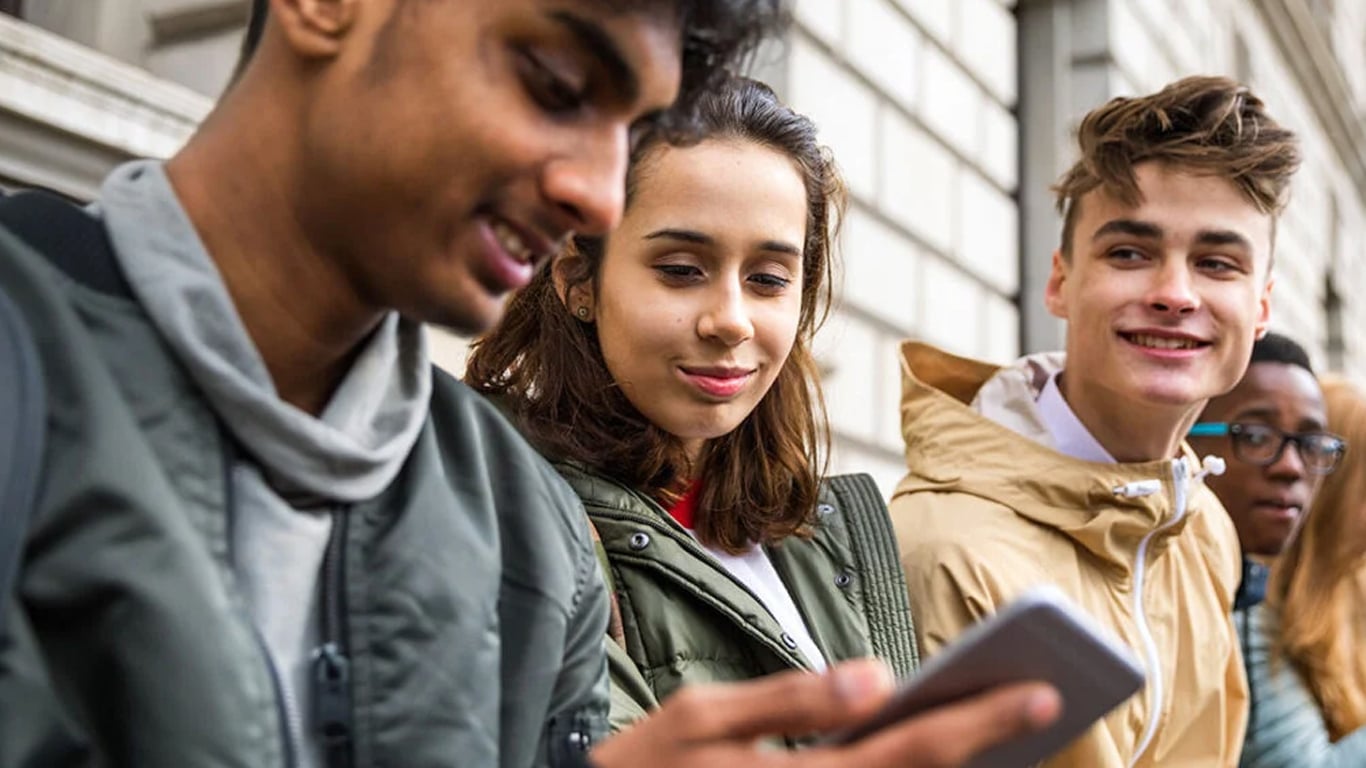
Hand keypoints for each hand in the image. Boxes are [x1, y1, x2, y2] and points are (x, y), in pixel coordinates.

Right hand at [589, 658, 1060, 767]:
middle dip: (989, 743)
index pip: (908, 749)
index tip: (1036, 690)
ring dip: (961, 766)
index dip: (978, 721)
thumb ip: (788, 701)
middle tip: (1044, 702)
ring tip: (1005, 728)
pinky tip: (931, 750)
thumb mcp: (698, 720)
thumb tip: (873, 678)